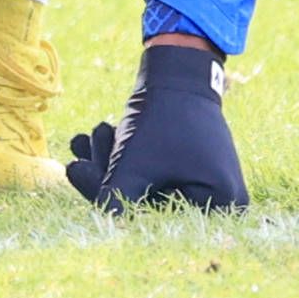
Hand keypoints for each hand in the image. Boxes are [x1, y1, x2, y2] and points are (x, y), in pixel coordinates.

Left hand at [67, 42, 247, 209]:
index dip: (113, 200)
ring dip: (113, 165)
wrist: (182, 69)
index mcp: (220, 203)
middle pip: (152, 202)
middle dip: (109, 179)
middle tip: (74, 162)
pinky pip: (156, 174)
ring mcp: (210, 183)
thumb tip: (100, 228)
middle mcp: (224, 200)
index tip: (77, 175)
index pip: (156, 216)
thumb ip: (114, 198)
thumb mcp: (135, 162)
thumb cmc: (164, 115)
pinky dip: (127, 159)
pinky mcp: (195, 168)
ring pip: (149, 187)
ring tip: (88, 137)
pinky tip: (94, 140)